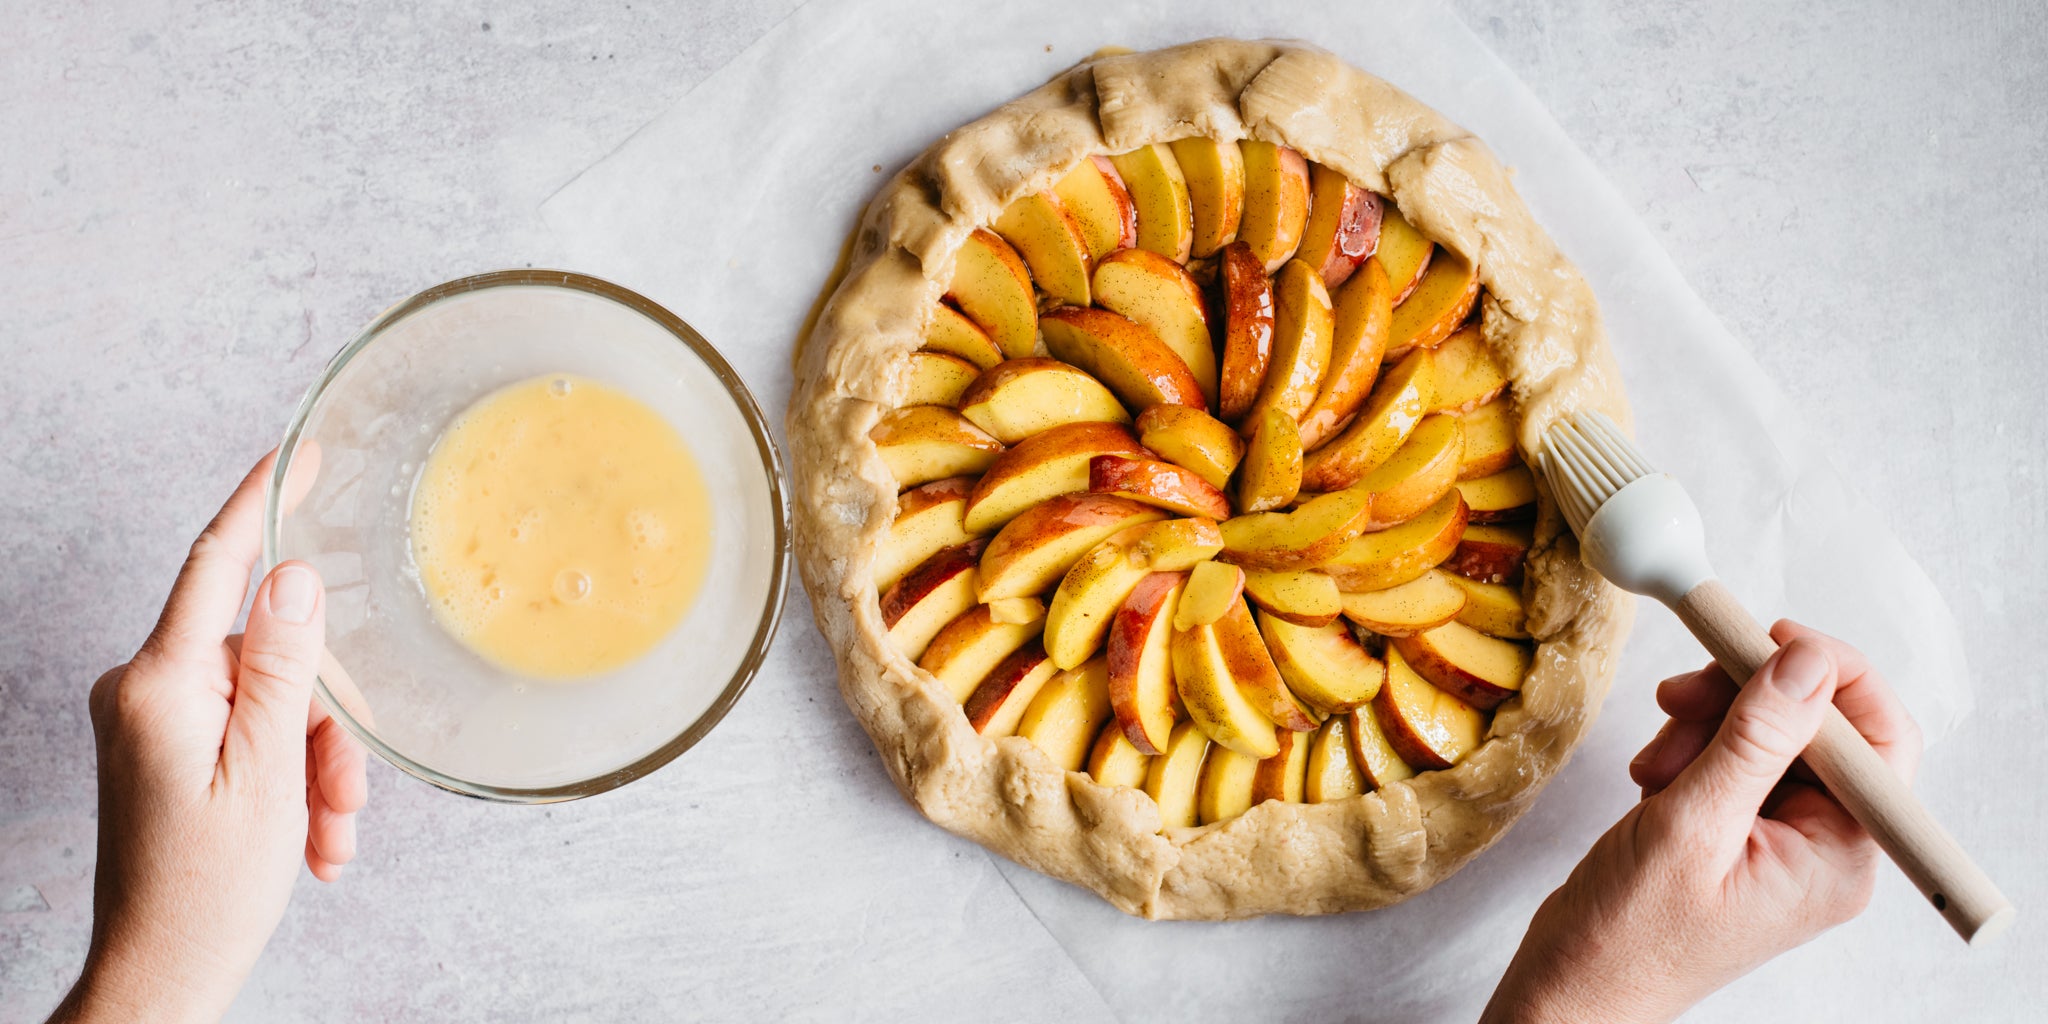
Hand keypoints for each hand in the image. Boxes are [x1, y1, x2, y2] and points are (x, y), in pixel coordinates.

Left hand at [51, 451, 366, 1023]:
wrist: (161, 974)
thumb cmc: (208, 891)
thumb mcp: (267, 770)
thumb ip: (280, 664)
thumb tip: (293, 576)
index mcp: (159, 683)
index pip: (217, 561)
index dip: (262, 500)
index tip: (300, 451)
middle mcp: (143, 688)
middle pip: (266, 654)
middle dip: (323, 723)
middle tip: (343, 799)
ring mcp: (150, 718)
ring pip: (269, 699)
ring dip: (314, 765)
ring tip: (326, 835)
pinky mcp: (163, 746)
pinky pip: (248, 731)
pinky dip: (289, 778)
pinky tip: (306, 836)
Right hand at [1482, 622, 1921, 1023]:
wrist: (1575, 981)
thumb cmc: (1632, 935)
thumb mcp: (1693, 824)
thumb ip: (1756, 739)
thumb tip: (1806, 662)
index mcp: (1840, 855)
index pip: (1880, 738)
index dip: (1834, 677)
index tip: (1771, 639)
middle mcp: (1822, 845)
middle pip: (1817, 727)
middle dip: (1746, 702)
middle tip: (1681, 698)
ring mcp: (1779, 838)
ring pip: (1766, 735)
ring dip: (1707, 726)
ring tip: (1655, 763)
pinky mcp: (1737, 832)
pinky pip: (1731, 758)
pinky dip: (1689, 749)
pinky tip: (1653, 778)